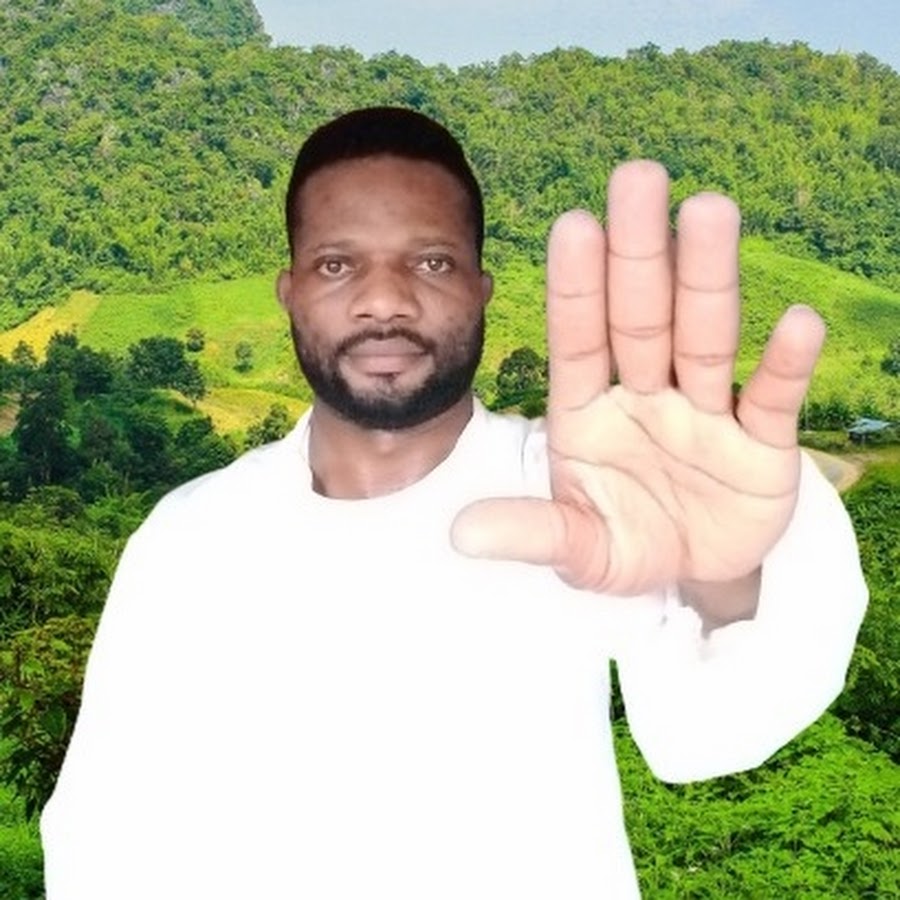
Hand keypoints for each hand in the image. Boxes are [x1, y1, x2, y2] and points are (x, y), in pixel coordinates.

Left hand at [452, 161, 824, 596]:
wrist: (692, 575)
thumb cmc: (625, 544)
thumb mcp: (577, 549)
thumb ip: (530, 534)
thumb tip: (458, 535)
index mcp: (587, 411)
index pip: (578, 339)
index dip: (577, 286)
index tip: (573, 223)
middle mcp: (646, 397)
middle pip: (641, 318)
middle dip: (640, 253)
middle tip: (637, 175)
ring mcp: (706, 415)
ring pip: (706, 338)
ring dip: (707, 279)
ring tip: (710, 211)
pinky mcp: (763, 446)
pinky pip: (773, 400)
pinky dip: (785, 367)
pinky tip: (796, 323)